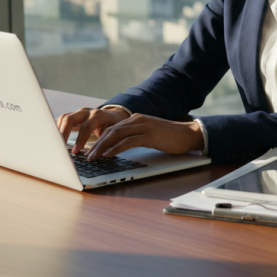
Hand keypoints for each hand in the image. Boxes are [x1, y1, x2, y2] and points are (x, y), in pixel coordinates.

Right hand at [57, 107, 129, 154]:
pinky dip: (58, 128)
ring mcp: (79, 113)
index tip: (75, 151)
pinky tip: (56, 139)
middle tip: (60, 146)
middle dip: (63, 133)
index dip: (80, 139)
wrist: (115, 115)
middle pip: (70, 118)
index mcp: (98, 116)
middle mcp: (87, 112)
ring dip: (58, 130)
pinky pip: (63, 120)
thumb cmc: (115, 126)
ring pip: (64, 118)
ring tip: (56, 144)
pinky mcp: (75, 116)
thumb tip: (99, 156)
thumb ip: (108, 143)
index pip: (86, 127)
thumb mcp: (115, 133)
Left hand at [85, 113, 203, 160]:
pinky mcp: (150, 135)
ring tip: (93, 157)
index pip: (112, 128)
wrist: (189, 134)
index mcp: (135, 119)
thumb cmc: (170, 138)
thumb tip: (118, 148)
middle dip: (96, 144)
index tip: (90, 150)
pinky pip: (128, 141)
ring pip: (116, 135)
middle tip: (86, 156)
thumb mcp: (148, 135)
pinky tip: (108, 155)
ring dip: (102, 147)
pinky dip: (116, 148)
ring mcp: (143, 126)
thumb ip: (134, 137)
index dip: (98, 139)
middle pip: (110, 130)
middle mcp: (137, 119)